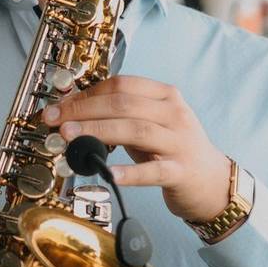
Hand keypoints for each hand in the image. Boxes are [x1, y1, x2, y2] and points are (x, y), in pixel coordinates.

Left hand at [43, 76, 230, 222]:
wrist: (211, 181)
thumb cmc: (172, 150)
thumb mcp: (149, 124)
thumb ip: (118, 115)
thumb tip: (72, 110)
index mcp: (165, 96)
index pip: (121, 85)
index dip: (86, 93)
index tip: (60, 104)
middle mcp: (174, 114)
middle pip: (124, 104)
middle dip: (84, 110)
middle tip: (56, 120)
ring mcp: (179, 142)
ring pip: (135, 130)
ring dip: (98, 132)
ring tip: (71, 138)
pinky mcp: (181, 171)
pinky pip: (153, 170)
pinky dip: (130, 172)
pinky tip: (110, 174)